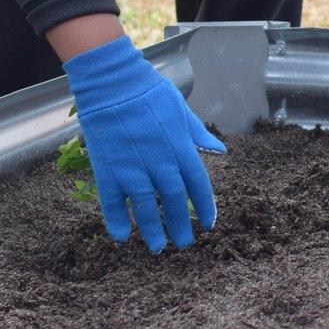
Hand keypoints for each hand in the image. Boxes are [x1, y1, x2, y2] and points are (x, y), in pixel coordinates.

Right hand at [63, 36, 223, 251]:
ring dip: (151, 229)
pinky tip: (121, 236)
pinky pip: (111, 199)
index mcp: (180, 146)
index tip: (208, 224)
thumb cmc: (149, 91)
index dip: (204, 206)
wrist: (111, 81)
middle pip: (173, 200)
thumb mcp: (181, 109)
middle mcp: (159, 160)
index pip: (198, 184)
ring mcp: (131, 165)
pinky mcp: (106, 167)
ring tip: (157, 247)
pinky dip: (116, 219)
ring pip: (144, 206)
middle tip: (183, 243)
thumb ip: (198, 135)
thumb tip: (221, 151)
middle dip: (180, 225)